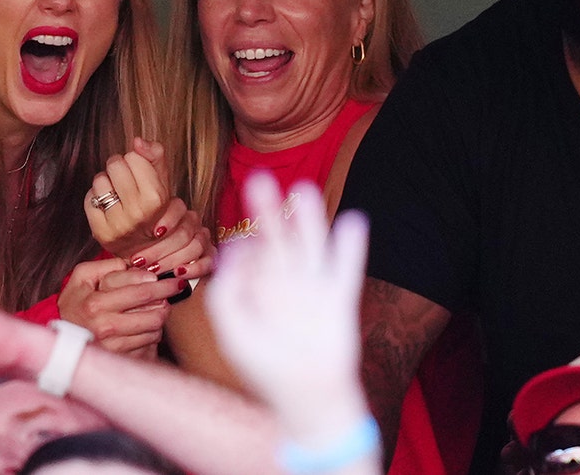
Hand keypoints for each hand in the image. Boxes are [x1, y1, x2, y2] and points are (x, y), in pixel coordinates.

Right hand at [57, 257, 182, 357]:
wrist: (61, 338)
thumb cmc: (75, 304)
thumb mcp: (82, 277)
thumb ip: (106, 266)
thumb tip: (135, 265)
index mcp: (95, 303)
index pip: (140, 291)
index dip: (159, 284)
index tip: (168, 279)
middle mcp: (105, 326)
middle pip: (154, 313)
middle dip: (167, 297)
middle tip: (174, 288)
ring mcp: (113, 346)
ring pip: (154, 329)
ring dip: (159, 317)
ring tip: (155, 308)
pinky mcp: (120, 359)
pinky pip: (149, 344)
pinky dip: (151, 333)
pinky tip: (144, 326)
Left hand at [85, 137, 172, 258]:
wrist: (145, 245)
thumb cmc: (153, 207)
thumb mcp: (162, 179)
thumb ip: (154, 154)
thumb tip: (137, 141)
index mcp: (156, 198)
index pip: (133, 156)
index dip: (135, 161)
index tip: (139, 174)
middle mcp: (137, 213)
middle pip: (114, 165)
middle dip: (119, 168)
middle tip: (125, 181)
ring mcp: (118, 225)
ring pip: (99, 180)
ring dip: (106, 183)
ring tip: (117, 195)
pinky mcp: (101, 233)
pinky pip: (88, 199)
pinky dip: (96, 199)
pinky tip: (107, 207)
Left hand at [127, 199, 214, 281]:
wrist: (147, 265)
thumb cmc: (137, 248)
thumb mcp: (129, 236)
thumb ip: (130, 229)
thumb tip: (124, 226)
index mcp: (174, 209)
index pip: (178, 208)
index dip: (167, 220)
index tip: (153, 233)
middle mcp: (191, 221)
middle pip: (184, 232)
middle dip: (161, 249)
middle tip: (142, 261)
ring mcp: (202, 237)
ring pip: (196, 245)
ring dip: (173, 259)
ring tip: (155, 269)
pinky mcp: (209, 255)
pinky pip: (209, 259)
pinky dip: (195, 267)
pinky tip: (179, 273)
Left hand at [205, 175, 367, 426]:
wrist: (306, 400)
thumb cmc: (265, 370)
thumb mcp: (233, 332)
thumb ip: (227, 294)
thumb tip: (232, 254)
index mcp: (258, 292)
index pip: (248, 258)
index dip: (241, 247)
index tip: (238, 242)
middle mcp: (285, 285)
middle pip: (277, 240)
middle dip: (268, 212)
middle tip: (259, 178)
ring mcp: (313, 291)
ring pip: (311, 246)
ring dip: (308, 220)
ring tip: (302, 189)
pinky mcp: (339, 302)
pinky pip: (346, 269)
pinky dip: (350, 247)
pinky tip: (353, 221)